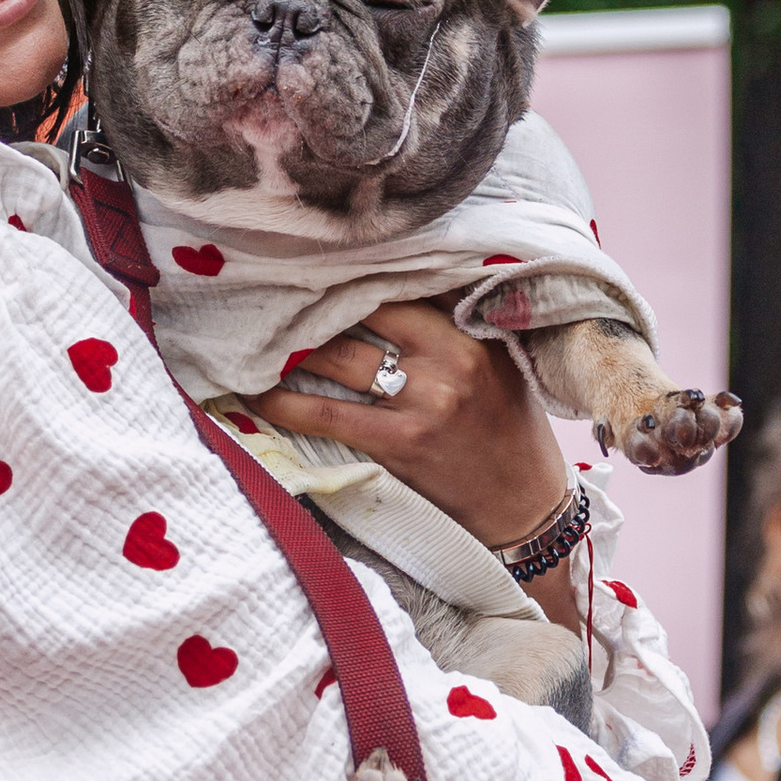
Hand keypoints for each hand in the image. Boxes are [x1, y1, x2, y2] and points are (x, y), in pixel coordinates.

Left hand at [255, 301, 575, 619]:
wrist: (525, 508)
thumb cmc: (509, 430)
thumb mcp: (498, 362)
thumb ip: (454, 322)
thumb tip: (399, 281)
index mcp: (473, 334)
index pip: (403, 287)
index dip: (352, 277)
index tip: (316, 271)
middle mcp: (450, 361)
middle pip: (363, 314)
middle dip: (314, 308)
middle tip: (273, 300)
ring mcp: (423, 403)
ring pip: (338, 360)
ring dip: (291, 350)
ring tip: (256, 340)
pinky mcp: (399, 444)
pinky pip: (328, 416)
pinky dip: (285, 404)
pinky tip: (256, 395)